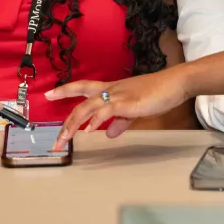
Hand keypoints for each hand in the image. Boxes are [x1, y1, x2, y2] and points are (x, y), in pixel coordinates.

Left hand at [45, 66, 188, 150]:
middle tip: (56, 139)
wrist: (174, 83)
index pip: (83, 86)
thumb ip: (121, 120)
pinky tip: (90, 130)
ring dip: (74, 124)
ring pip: (89, 106)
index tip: (49, 94)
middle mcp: (111, 90)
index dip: (66, 90)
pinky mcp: (128, 102)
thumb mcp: (135, 108)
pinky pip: (107, 109)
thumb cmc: (157, 93)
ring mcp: (118, 95)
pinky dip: (96, 119)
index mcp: (112, 89)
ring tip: (65, 139)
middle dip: (66, 119)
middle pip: (81, 100)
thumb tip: (108, 133)